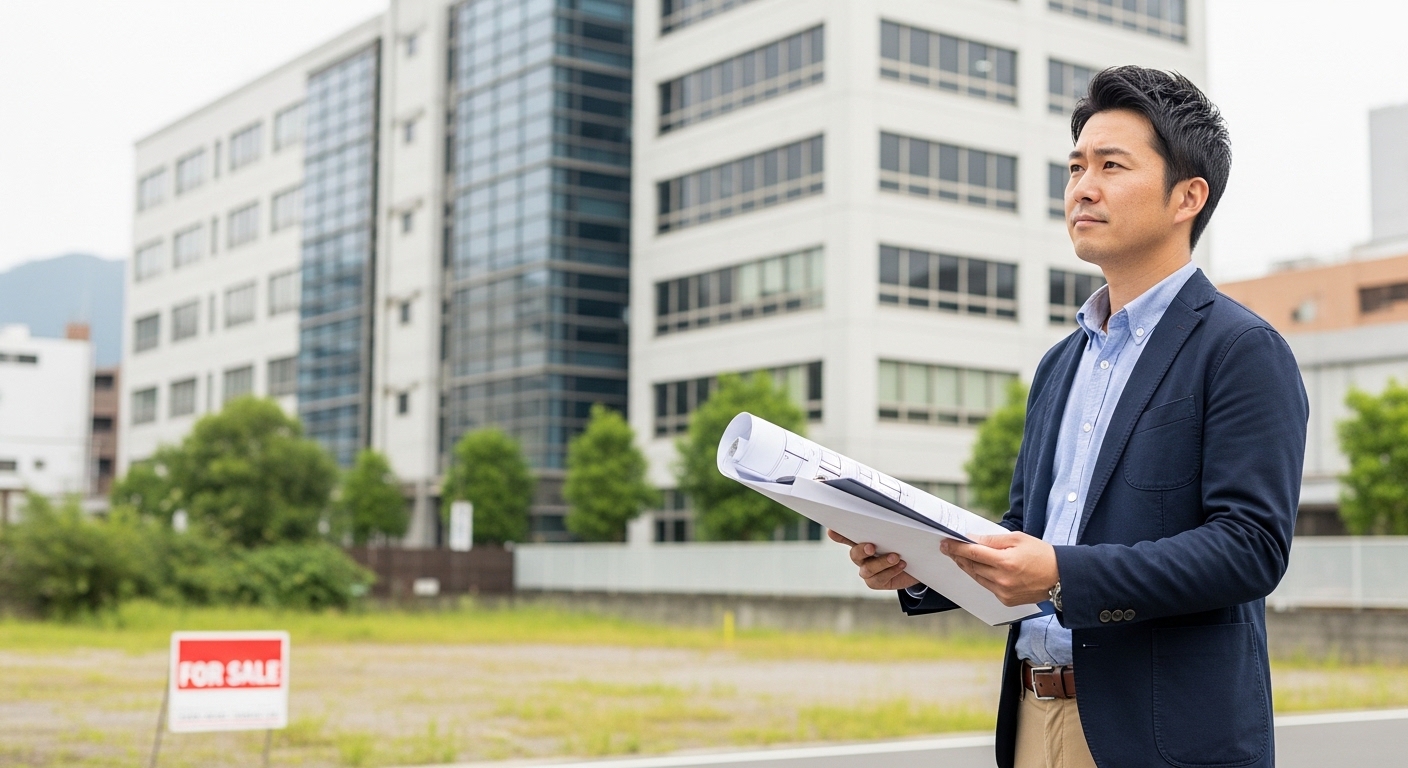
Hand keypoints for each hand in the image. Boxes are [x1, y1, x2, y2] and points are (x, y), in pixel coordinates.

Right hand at [828, 530, 919, 590]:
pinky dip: (890, 572)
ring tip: (896, 557)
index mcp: (864, 538)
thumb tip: (901, 506)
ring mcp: (867, 570)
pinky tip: (902, 565)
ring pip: (867, 569)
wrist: (919, 564)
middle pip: (854, 553)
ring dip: (881, 563)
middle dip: (861, 550)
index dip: (838, 534)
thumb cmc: (907, 543)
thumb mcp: (903, 532)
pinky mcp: (876, 582)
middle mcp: (862, 555)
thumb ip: (896, 524)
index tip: (832, 531)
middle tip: (872, 547)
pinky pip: (878, 579)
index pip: (847, 534)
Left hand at [941, 533, 1058, 606]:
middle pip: (972, 566)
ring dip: (966, 566)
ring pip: (977, 577)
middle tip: (948, 548)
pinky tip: (977, 569)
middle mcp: (1002, 580)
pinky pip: (987, 587)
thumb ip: (993, 540)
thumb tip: (973, 539)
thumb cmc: (1042, 554)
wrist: (1061, 577)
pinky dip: (980, 577)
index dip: (957, 547)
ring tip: (959, 557)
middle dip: (958, 556)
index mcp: (1005, 562)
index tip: (946, 543)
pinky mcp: (1006, 601)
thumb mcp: (1018, 539)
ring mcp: (1003, 592)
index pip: (973, 553)